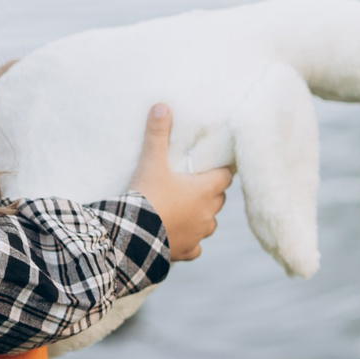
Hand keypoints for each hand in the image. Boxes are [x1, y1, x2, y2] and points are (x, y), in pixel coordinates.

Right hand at [129, 105, 231, 260]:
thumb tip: (162, 106)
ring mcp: (199, 235)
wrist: (133, 236)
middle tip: (195, 184)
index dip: (221, 170)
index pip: (226, 176)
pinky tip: (180, 236)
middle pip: (218, 199)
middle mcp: (208, 214)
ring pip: (209, 223)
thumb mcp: (151, 162)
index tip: (215, 166)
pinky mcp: (186, 252)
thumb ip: (157, 134)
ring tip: (186, 209)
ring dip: (202, 216)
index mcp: (205, 190)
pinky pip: (196, 247)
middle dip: (210, 192)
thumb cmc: (147, 195)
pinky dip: (191, 241)